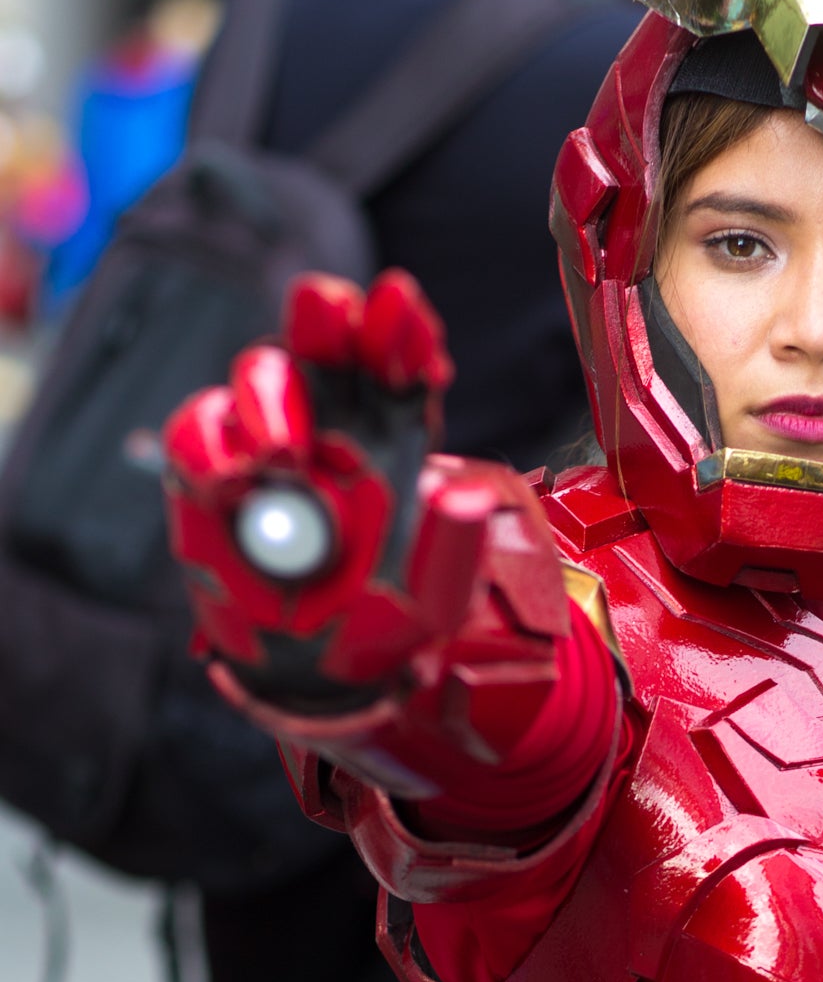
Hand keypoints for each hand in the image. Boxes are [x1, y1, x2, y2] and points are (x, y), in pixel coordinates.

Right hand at [164, 271, 538, 697]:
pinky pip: (201, 433)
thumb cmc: (383, 625)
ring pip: (261, 375)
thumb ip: (450, 546)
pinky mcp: (211, 474)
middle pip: (325, 343)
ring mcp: (268, 441)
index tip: (401, 306)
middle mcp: (334, 423)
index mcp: (396, 434)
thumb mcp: (431, 598)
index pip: (400, 364)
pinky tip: (236, 482)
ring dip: (271, 399)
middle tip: (332, 312)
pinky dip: (212, 448)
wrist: (317, 675)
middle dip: (327, 318)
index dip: (400, 333)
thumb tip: (461, 496)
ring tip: (285, 457)